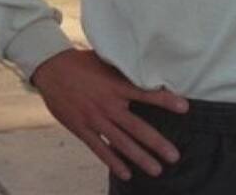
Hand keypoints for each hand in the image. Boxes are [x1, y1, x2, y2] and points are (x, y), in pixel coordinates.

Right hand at [30, 48, 187, 180]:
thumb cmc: (80, 63)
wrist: (50, 69)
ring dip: (140, 157)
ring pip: (120, 142)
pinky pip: (99, 148)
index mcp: (114, 85)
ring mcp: (94, 118)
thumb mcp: (103, 62)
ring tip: (157, 170)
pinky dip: (113, 162)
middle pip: (136, 127)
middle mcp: (107, 104)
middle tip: (174, 156)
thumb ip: (122, 71)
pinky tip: (126, 173)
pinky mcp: (81, 128)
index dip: (164, 100)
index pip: (144, 94)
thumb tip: (145, 71)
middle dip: (156, 143)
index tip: (185, 107)